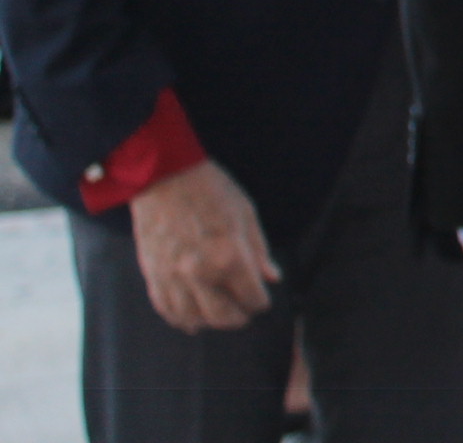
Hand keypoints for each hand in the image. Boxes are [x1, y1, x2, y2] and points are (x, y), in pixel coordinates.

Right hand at [128, 161, 278, 331]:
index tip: (263, 298)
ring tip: (220, 315)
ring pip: (193, 319)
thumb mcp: (247, 215)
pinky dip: (181, 319)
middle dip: (239, 318)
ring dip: (210, 322)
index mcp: (229, 257)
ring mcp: (173, 278)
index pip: (252, 298)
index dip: (261, 301)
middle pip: (223, 317)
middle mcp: (200, 274)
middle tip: (244, 313)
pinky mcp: (153, 276)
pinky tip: (191, 319)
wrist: (164, 178)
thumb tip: (272, 278)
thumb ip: (260, 251)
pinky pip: (167, 309)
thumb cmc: (211, 191)